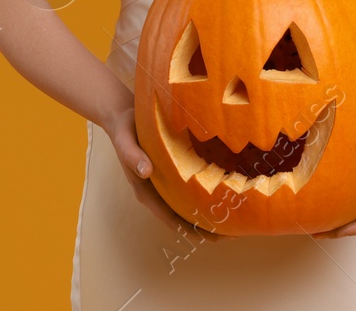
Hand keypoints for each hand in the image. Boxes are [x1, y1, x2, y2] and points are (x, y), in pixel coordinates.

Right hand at [102, 106, 225, 242]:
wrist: (123, 116)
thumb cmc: (125, 131)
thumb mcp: (125, 141)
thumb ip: (132, 156)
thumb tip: (146, 172)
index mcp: (145, 190)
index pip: (169, 218)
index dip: (189, 230)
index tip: (209, 239)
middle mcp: (158, 191)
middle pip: (183, 216)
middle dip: (204, 227)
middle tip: (230, 235)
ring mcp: (166, 182)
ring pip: (189, 203)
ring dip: (207, 212)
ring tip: (232, 218)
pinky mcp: (173, 170)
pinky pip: (191, 185)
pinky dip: (205, 190)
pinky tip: (223, 189)